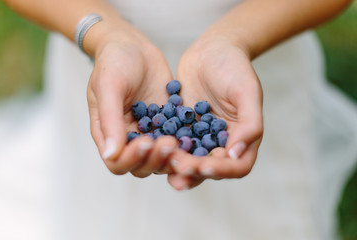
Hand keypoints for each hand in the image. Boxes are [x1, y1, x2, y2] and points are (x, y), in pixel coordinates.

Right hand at [86, 22, 177, 177]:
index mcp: (108, 133)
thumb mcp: (109, 85)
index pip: (117, 162)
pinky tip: (196, 136)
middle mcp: (129, 138)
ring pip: (162, 158)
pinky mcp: (167, 125)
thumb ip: (109, 119)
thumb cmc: (114, 61)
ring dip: (172, 154)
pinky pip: (177, 140)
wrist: (133, 45)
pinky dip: (186, 142)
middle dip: (156, 158)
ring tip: (183, 141)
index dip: (131, 158)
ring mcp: (150, 132)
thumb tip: (110, 154)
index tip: (146, 141)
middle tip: (170, 142)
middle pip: (142, 166)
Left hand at [168, 37, 262, 189]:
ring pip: (190, 159)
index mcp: (243, 137)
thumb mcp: (247, 92)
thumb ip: (250, 124)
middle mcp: (222, 141)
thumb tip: (236, 155)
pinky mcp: (182, 127)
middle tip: (177, 165)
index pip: (237, 166)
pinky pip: (172, 141)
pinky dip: (164, 146)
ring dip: (177, 164)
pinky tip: (151, 146)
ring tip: (163, 161)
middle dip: (195, 169)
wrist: (212, 48)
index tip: (205, 166)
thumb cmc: (234, 67)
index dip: (222, 170)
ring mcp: (200, 136)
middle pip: (210, 167)